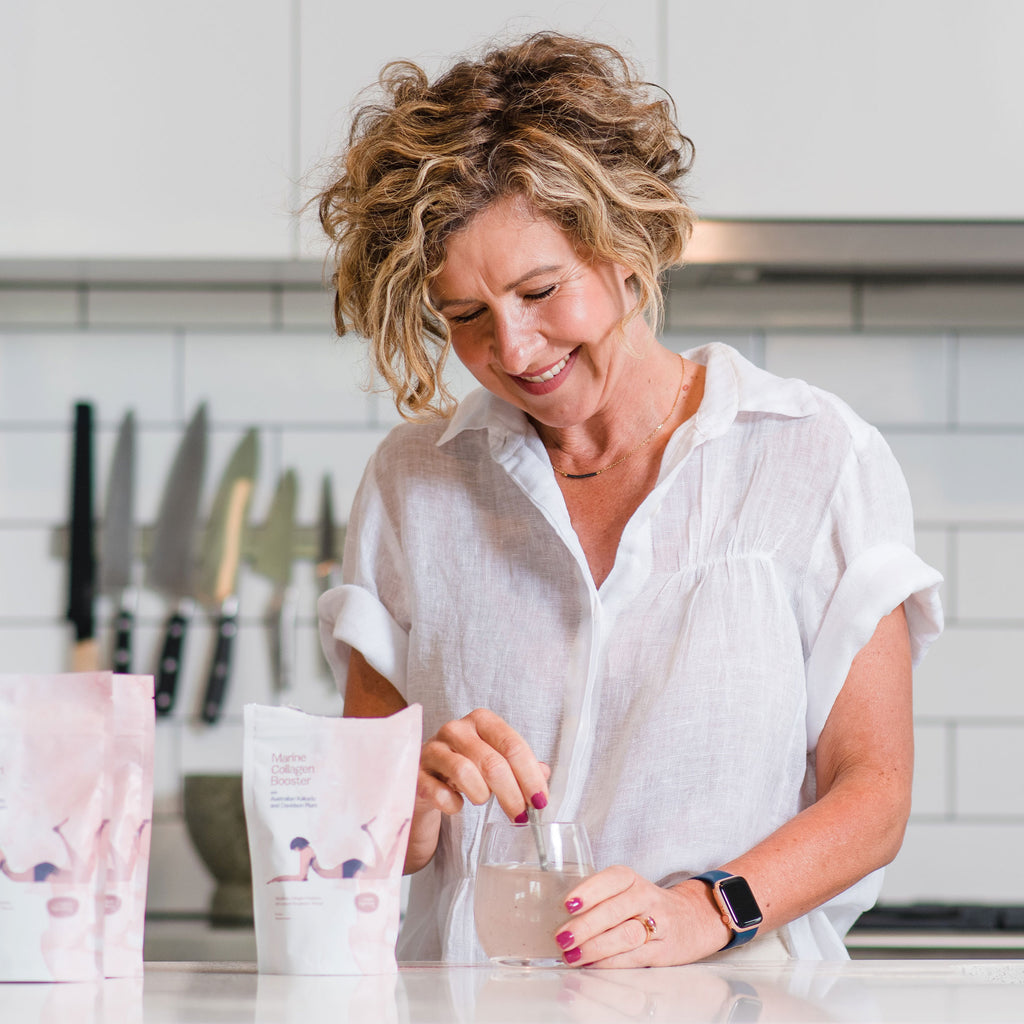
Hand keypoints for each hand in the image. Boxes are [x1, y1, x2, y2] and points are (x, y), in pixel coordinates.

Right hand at [417, 708, 549, 822]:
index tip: (540, 801)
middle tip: (520, 816)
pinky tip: (456, 805)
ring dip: (481, 795)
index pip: (512, 745)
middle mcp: (455, 729)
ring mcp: (432, 749)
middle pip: (492, 762)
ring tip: (483, 800)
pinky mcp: (415, 774)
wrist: (423, 780)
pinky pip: (438, 792)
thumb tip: (544, 774)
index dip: (530, 776)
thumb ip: (520, 765)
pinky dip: (453, 804)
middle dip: (512, 794)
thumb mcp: (495, 761)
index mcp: (481, 721)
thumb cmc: (465, 768)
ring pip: (465, 772)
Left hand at [553, 866, 730, 967]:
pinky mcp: (663, 950)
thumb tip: (562, 918)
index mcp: (631, 879)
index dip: (589, 891)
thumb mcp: (626, 890)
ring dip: (595, 947)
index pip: (611, 880)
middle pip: (614, 911)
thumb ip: (599, 899)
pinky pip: (634, 957)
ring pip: (625, 935)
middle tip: (562, 938)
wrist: (693, 918)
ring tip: (572, 955)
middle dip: (585, 926)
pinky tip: (592, 964)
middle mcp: (646, 897)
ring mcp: (658, 924)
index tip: (567, 904)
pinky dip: (610, 962)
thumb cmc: (646, 904)